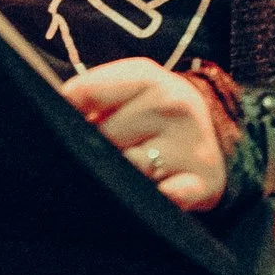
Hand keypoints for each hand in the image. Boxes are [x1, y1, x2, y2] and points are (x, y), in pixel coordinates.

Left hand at [60, 57, 226, 211]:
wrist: (212, 134)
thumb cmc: (153, 111)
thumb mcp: (128, 87)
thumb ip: (92, 92)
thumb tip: (62, 103)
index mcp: (149, 78)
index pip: (87, 92)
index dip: (71, 110)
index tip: (69, 118)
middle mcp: (174, 106)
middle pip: (105, 135)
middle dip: (100, 144)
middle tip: (114, 145)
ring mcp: (191, 145)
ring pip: (129, 168)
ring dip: (123, 174)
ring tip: (135, 165)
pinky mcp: (203, 182)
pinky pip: (170, 196)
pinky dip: (159, 196)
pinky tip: (157, 190)